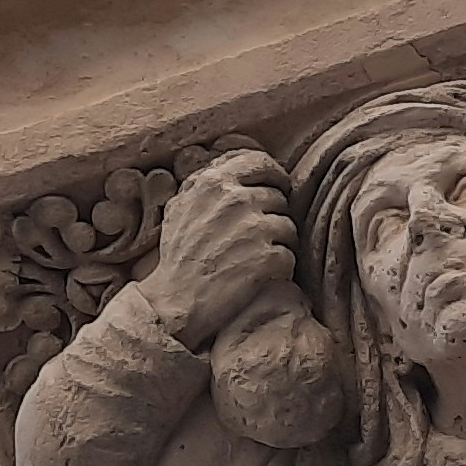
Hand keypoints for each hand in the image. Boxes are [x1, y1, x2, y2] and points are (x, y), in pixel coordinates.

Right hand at [133, 150, 295, 347]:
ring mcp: (255, 229)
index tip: (276, 187)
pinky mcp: (269, 258)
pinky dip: (279, 267)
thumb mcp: (180, 208)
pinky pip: (289, 255)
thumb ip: (208, 184)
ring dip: (278, 242)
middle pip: (278, 197)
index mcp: (213, 182)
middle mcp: (236, 200)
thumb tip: (233, 166)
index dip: (273, 174)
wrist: (176, 302)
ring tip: (254, 258)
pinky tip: (258, 275)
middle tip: (255, 237)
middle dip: (271, 215)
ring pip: (288, 226)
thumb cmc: (178, 257)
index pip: (260, 162)